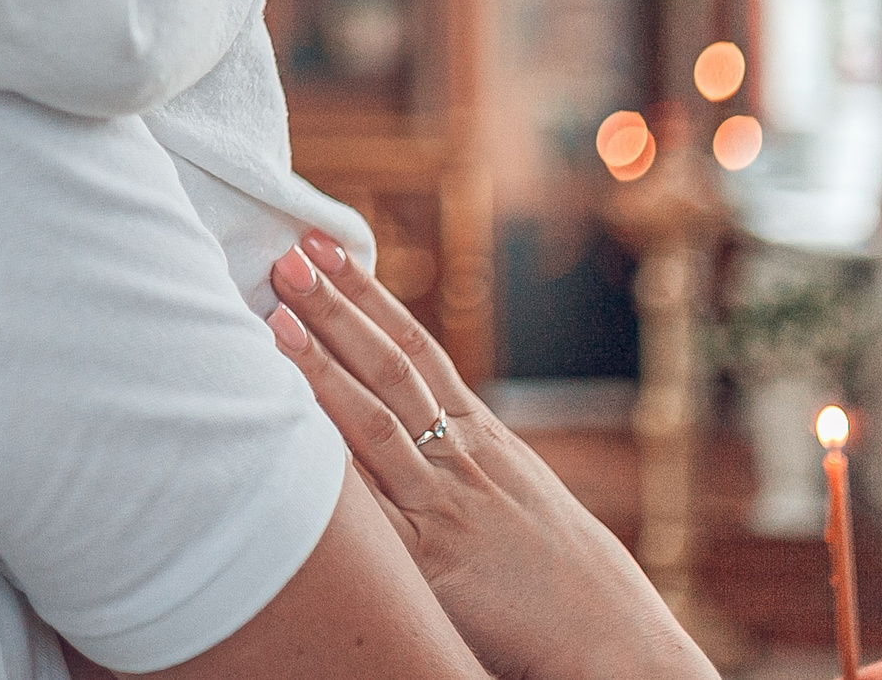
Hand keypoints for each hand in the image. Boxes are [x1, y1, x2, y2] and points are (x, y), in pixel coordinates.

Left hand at [266, 231, 714, 679]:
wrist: (607, 636)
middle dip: (334, 310)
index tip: (325, 245)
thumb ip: (461, 445)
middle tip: (285, 257)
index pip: (415, 346)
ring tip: (274, 318)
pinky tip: (286, 435)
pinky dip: (328, 470)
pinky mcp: (426, 562)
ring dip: (320, 369)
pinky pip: (368, 508)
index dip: (368, 293)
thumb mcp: (513, 486)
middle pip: (390, 369)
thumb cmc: (556, 569)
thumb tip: (408, 403)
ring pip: (374, 425)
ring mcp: (442, 507)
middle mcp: (461, 459)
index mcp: (481, 434)